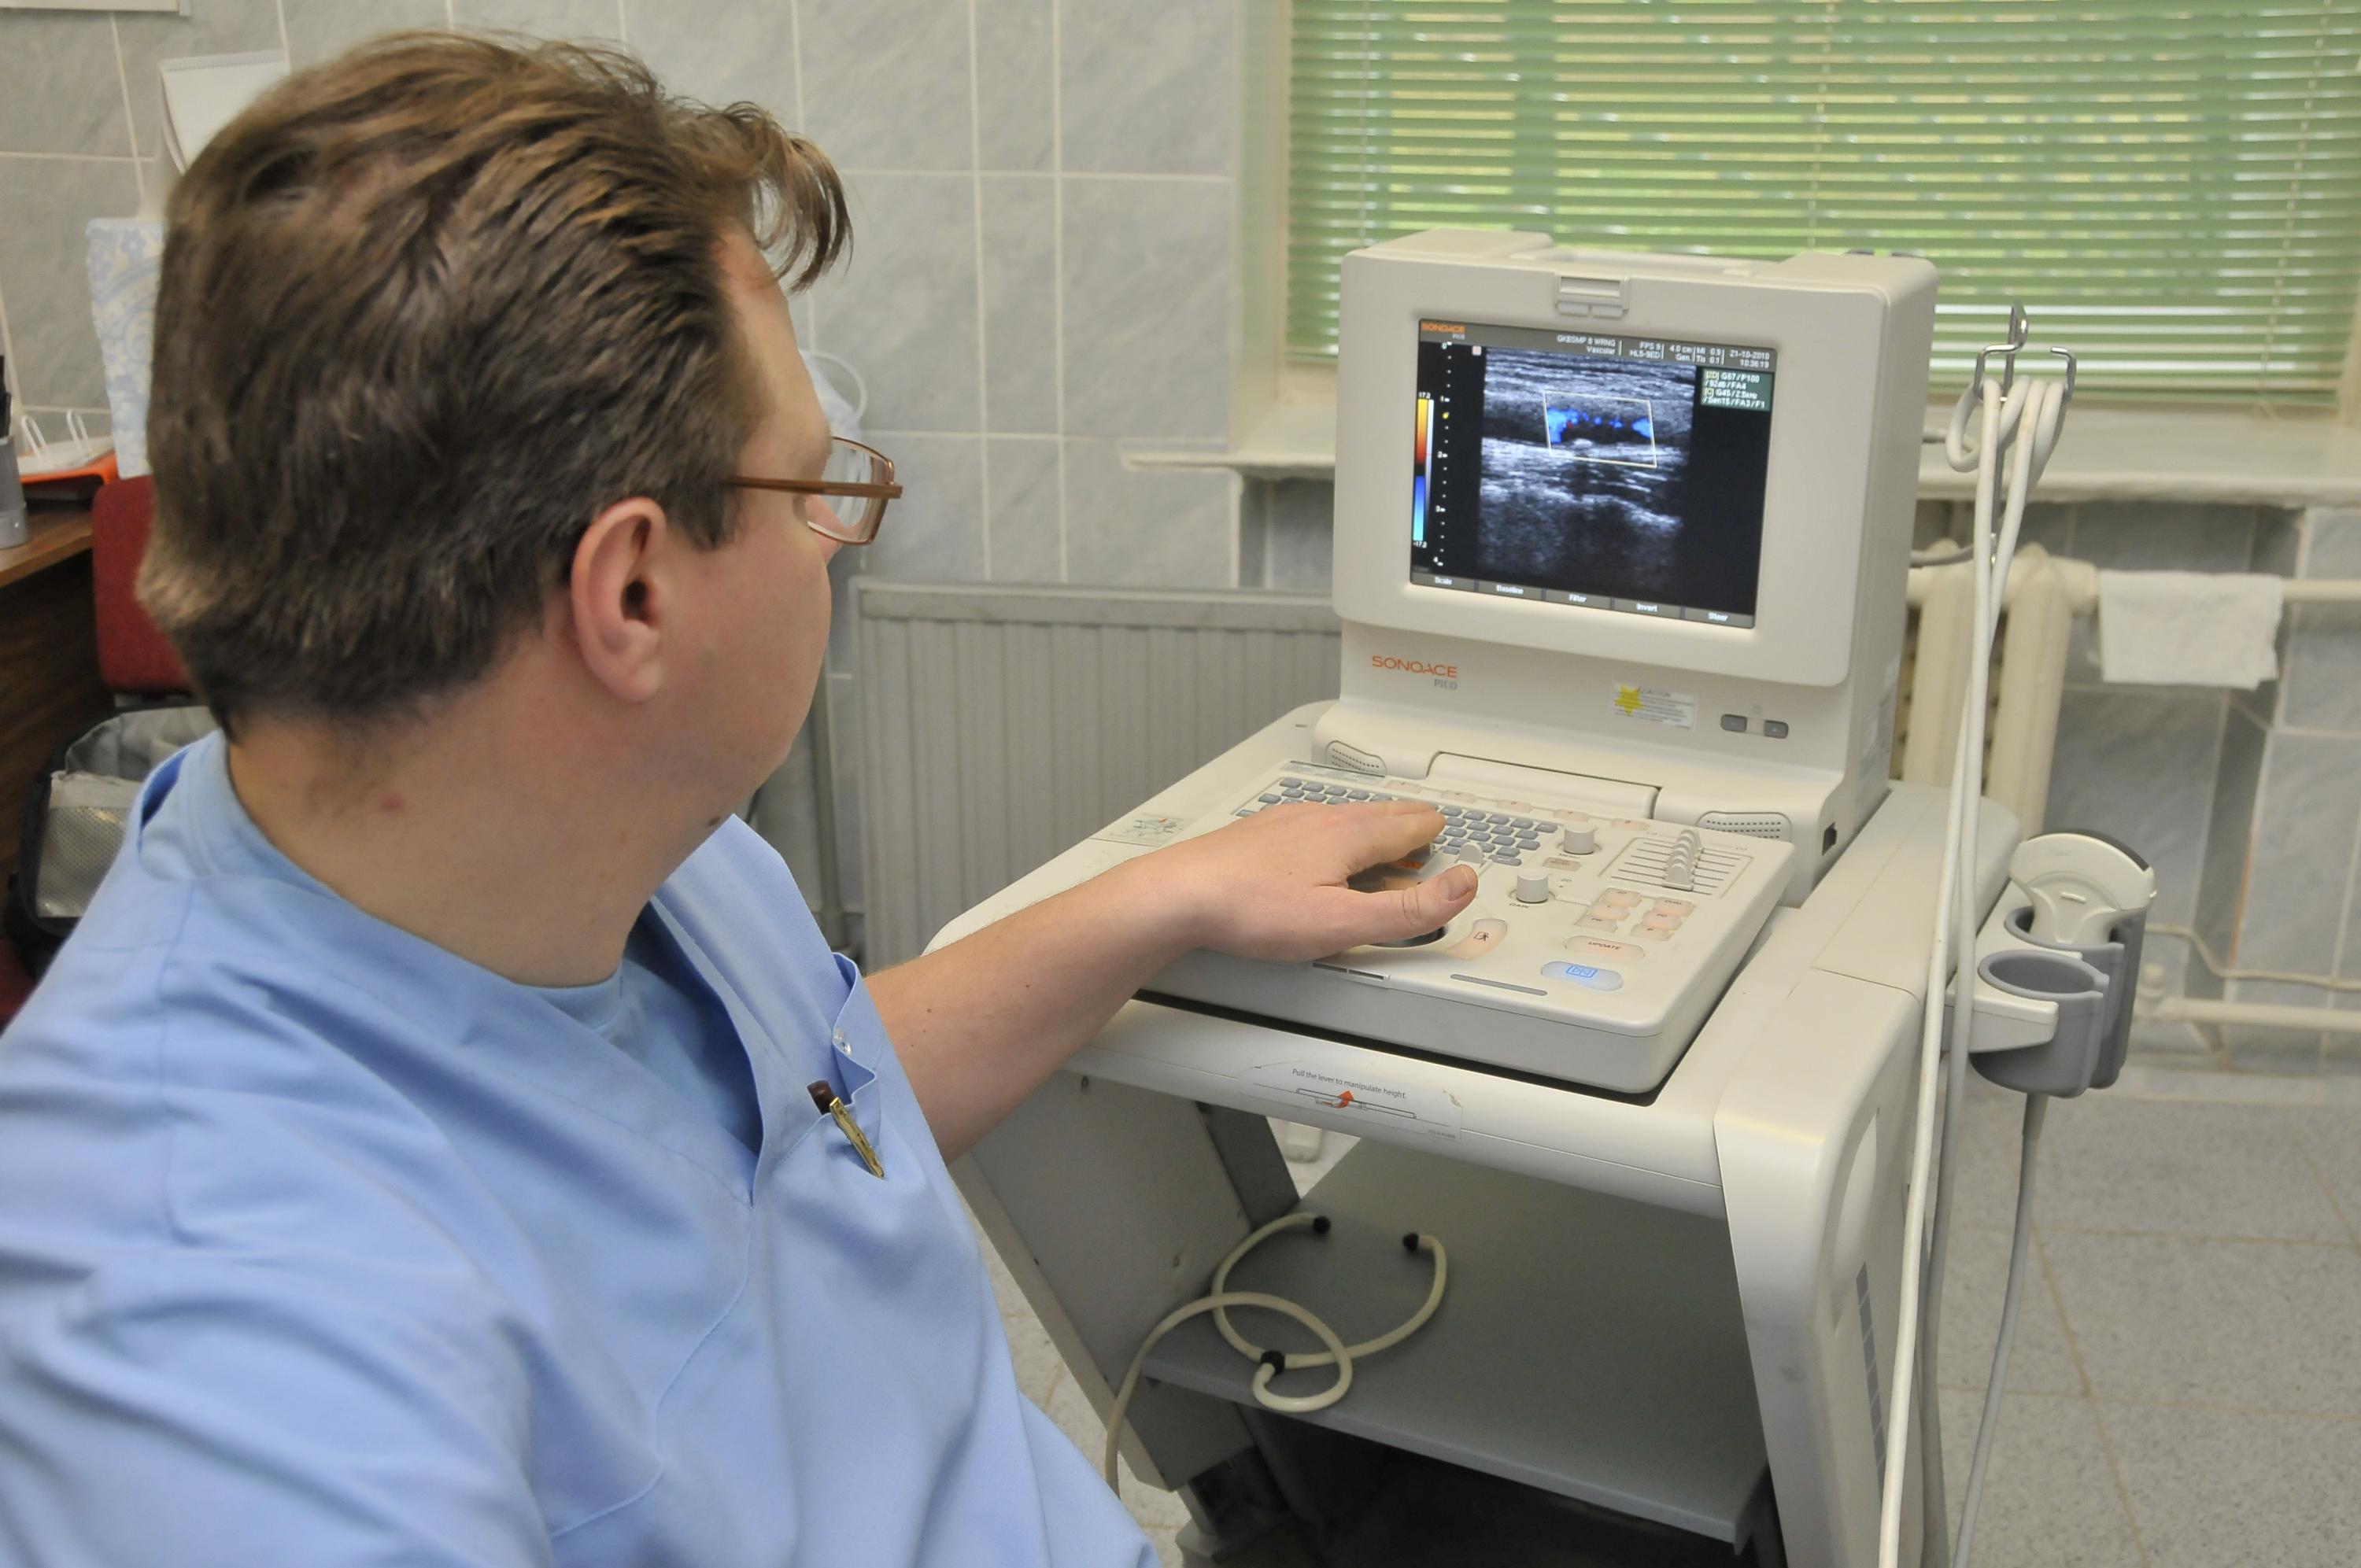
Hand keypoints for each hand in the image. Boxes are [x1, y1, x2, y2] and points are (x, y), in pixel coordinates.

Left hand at [1151, 800, 1479, 961]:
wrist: (1178, 895)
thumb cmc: (1251, 909)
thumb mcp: (1343, 923)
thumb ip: (1406, 909)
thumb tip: (1462, 887)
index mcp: (1348, 837)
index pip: (1407, 827)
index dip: (1431, 833)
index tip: (1446, 831)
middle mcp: (1318, 820)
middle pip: (1377, 814)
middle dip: (1405, 820)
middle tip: (1423, 822)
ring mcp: (1284, 823)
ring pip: (1342, 815)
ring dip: (1370, 823)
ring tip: (1380, 831)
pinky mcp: (1258, 834)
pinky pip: (1308, 824)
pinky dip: (1331, 830)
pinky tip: (1317, 843)